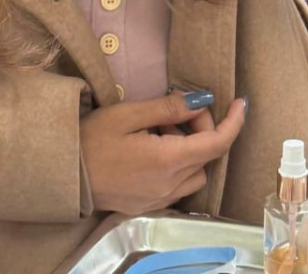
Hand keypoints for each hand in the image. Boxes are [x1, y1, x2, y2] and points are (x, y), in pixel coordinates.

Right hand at [79, 90, 247, 214]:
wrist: (65, 175)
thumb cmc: (92, 139)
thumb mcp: (128, 114)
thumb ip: (167, 108)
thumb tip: (200, 101)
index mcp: (168, 159)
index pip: (217, 143)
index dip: (234, 122)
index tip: (242, 103)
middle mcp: (170, 184)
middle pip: (206, 155)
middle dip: (200, 127)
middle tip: (175, 108)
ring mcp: (160, 198)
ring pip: (195, 171)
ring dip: (189, 148)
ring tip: (159, 130)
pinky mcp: (149, 205)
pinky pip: (178, 184)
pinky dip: (177, 164)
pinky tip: (152, 149)